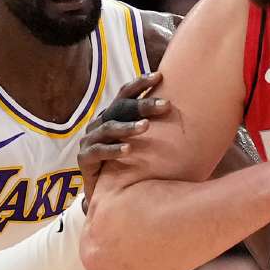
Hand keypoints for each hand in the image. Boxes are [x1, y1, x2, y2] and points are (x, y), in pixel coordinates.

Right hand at [79, 72, 170, 209]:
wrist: (104, 193)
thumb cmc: (127, 164)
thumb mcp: (140, 143)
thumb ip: (153, 127)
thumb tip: (186, 111)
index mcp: (113, 115)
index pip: (125, 94)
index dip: (140, 83)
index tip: (160, 76)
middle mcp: (100, 123)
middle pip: (121, 108)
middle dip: (143, 105)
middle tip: (166, 105)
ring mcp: (90, 139)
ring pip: (109, 128)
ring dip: (129, 127)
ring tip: (146, 127)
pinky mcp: (84, 158)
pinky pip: (98, 151)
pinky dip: (113, 150)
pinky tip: (128, 150)